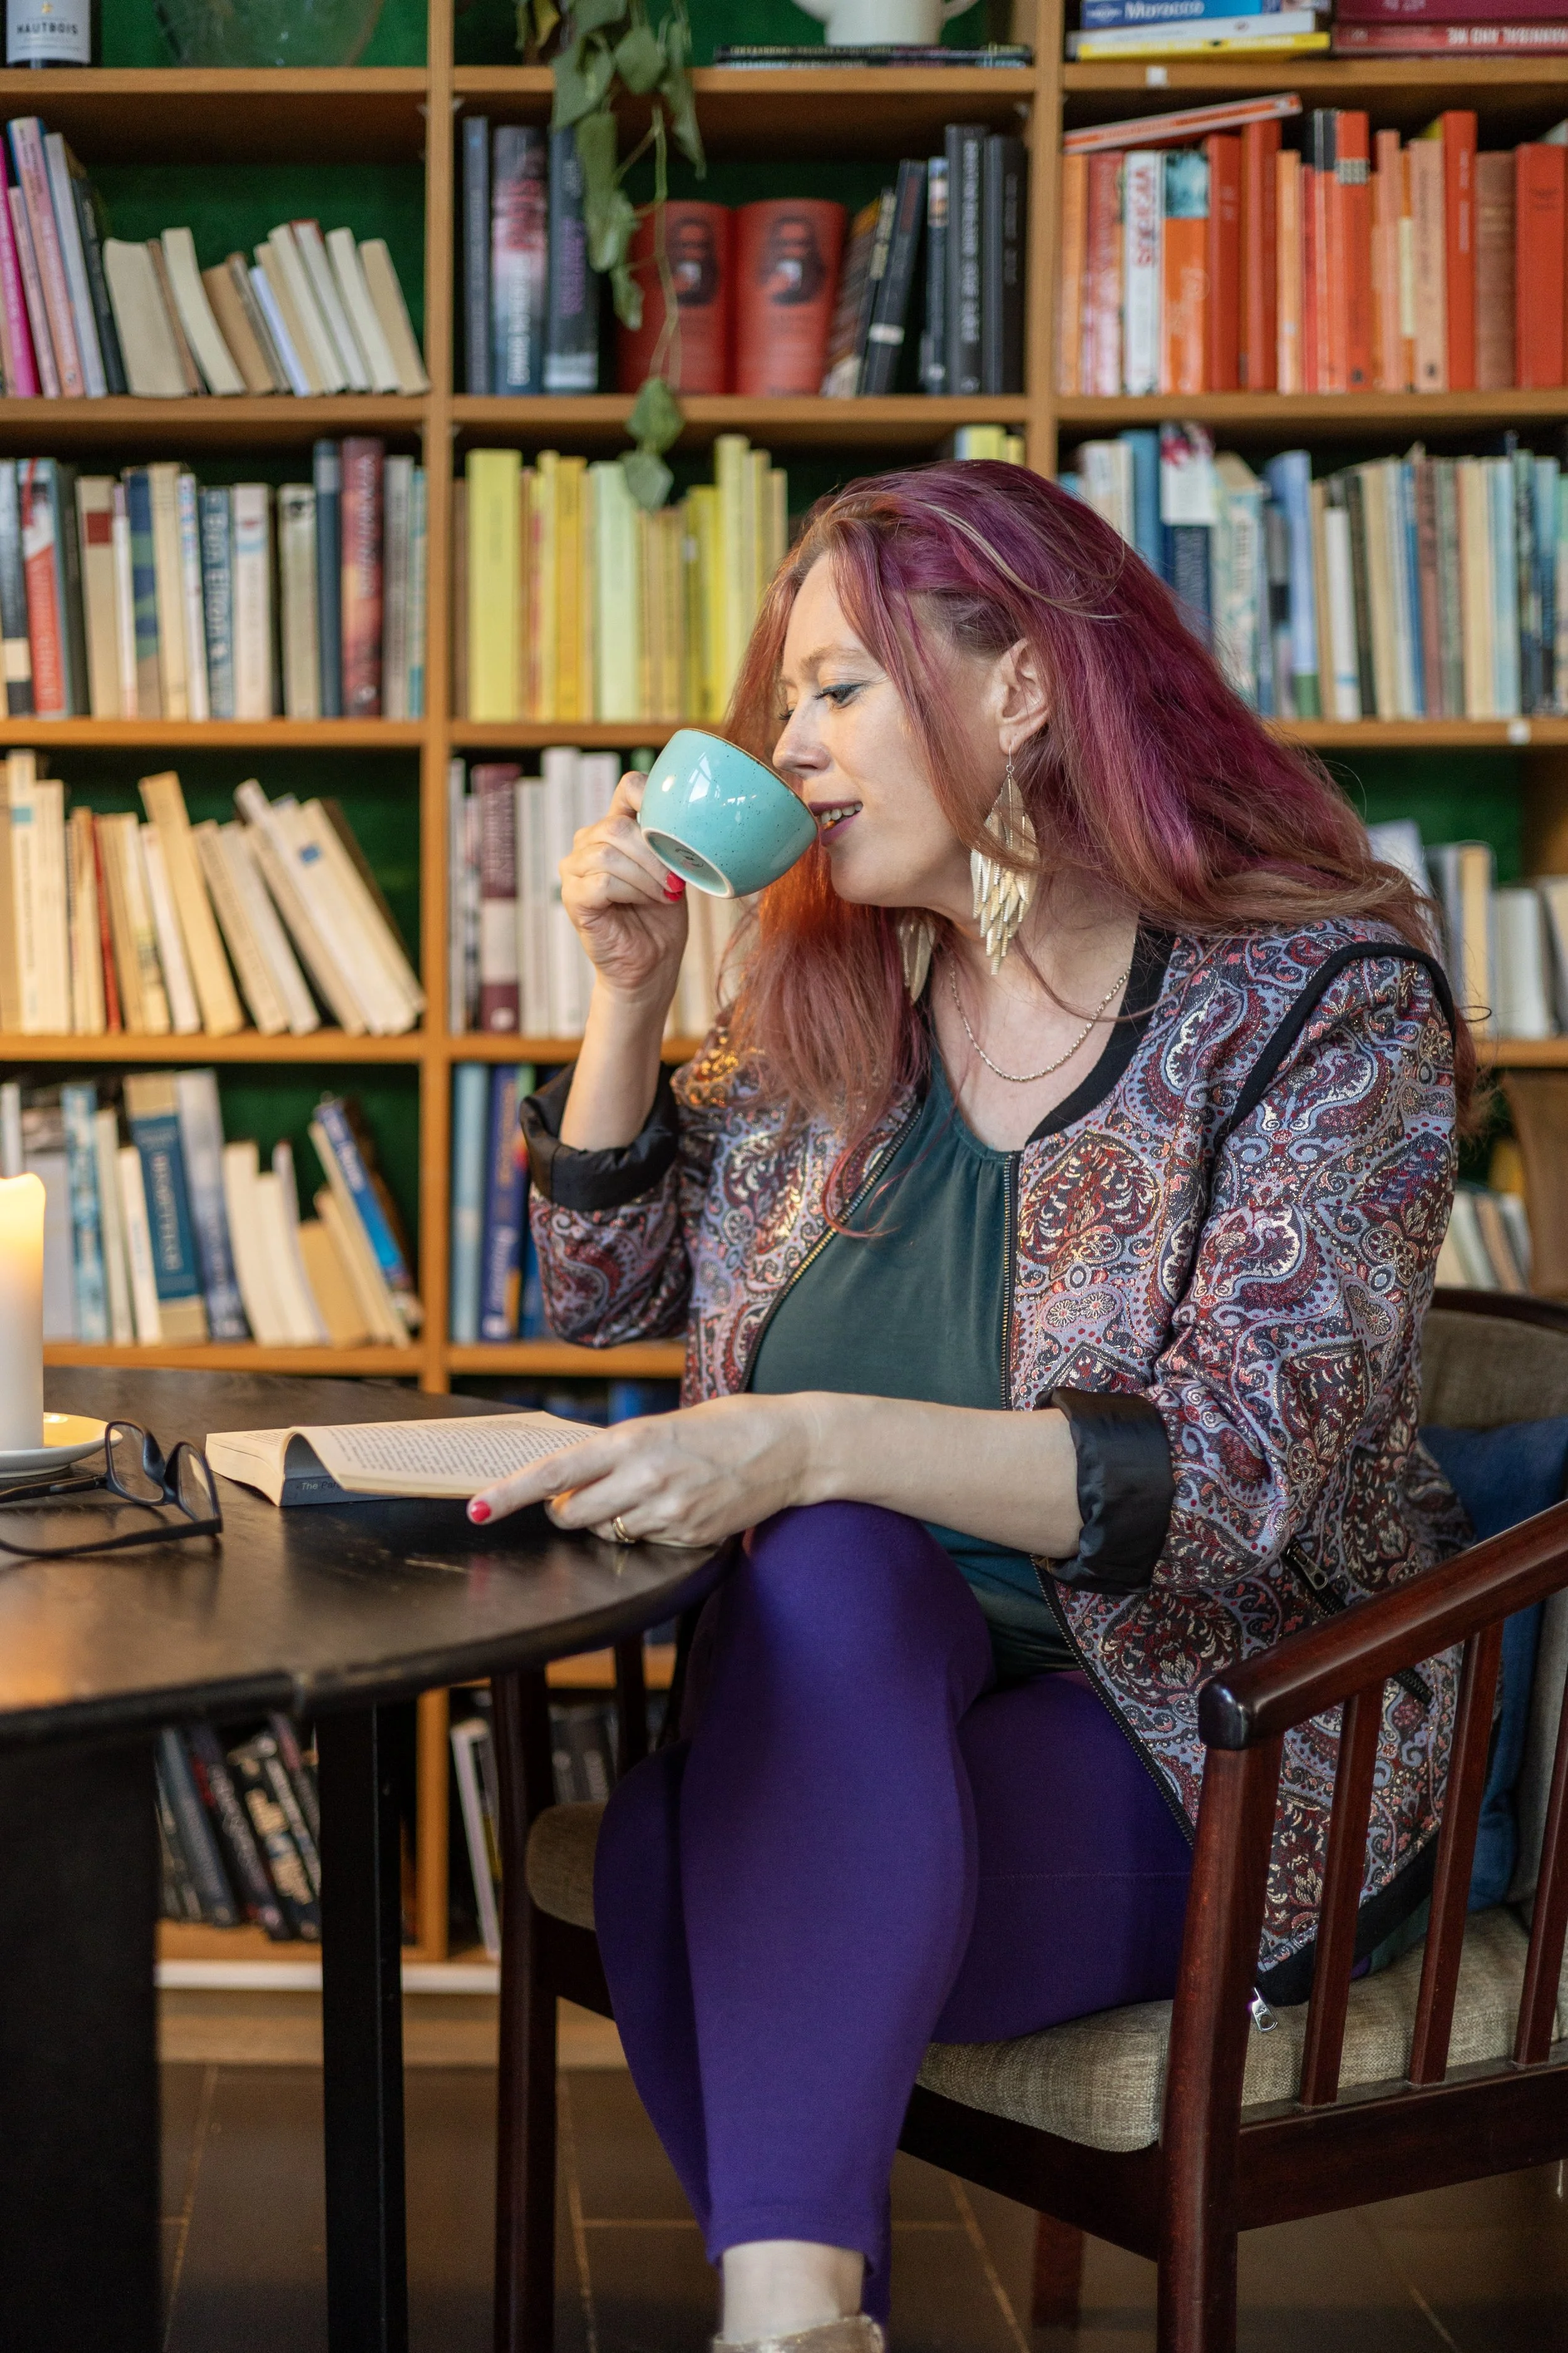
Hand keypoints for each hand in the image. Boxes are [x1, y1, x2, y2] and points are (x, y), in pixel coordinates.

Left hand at [466, 1395, 814, 1546]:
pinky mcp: (689, 1538)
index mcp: (632, 1440)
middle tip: (588, 1494)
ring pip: (607, 1532)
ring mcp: (669, 1514)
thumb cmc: (726, 1424)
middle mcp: (645, 1479)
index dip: (509, 1495)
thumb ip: (617, 1452)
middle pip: (571, 1516)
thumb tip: (571, 1478)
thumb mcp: (663, 1424)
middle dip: (567, 1511)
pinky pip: (646, 1543)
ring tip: (651, 1490)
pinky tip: (681, 1503)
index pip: (554, 1474)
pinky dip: (650, 1529)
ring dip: (611, 1519)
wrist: (791, 1446)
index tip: (476, 1510)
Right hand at [560, 771, 687, 1007]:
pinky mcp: (573, 898)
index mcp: (615, 828)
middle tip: (675, 881)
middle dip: (653, 854)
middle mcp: (588, 843)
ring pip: (607, 854)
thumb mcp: (674, 871)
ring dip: (645, 877)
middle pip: (616, 826)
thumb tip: (694, 818)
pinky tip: (647, 903)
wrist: (652, 964)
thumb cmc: (663, 918)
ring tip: (664, 895)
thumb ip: (671, 842)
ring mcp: (575, 870)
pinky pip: (601, 882)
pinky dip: (631, 892)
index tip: (675, 821)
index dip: (651, 795)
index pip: (628, 788)